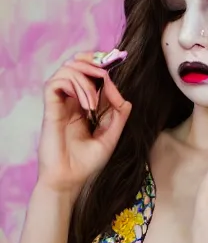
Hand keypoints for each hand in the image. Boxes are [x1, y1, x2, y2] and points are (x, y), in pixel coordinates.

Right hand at [37, 52, 131, 195]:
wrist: (70, 180)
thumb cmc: (87, 163)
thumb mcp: (111, 137)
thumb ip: (118, 115)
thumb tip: (122, 94)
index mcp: (85, 104)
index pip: (90, 73)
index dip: (101, 65)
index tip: (116, 65)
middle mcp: (72, 100)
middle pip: (75, 64)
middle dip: (92, 61)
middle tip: (104, 73)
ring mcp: (61, 103)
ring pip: (67, 69)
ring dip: (86, 80)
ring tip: (94, 103)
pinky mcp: (51, 108)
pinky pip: (56, 83)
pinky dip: (75, 86)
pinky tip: (86, 105)